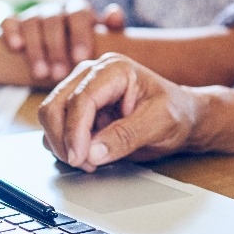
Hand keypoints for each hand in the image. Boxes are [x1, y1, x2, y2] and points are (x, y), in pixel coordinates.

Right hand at [0, 0, 125, 81]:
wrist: (59, 51)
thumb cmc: (86, 47)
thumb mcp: (103, 38)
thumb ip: (113, 28)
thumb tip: (114, 13)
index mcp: (79, 8)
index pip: (80, 13)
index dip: (79, 34)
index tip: (81, 58)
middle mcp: (56, 7)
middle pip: (54, 20)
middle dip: (57, 48)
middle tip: (60, 73)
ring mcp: (35, 13)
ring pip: (32, 23)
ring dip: (36, 48)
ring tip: (41, 74)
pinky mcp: (15, 22)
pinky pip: (9, 21)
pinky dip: (11, 31)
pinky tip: (16, 47)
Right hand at [38, 53, 204, 172]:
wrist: (182, 116)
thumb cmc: (176, 113)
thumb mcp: (160, 123)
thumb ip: (127, 136)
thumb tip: (92, 152)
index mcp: (114, 69)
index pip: (80, 99)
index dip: (75, 132)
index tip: (80, 158)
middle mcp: (92, 74)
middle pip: (55, 106)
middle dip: (63, 139)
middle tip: (83, 164)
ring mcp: (82, 89)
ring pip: (50, 116)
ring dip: (61, 144)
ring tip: (90, 162)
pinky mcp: (78, 108)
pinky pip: (56, 127)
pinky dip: (63, 145)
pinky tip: (87, 156)